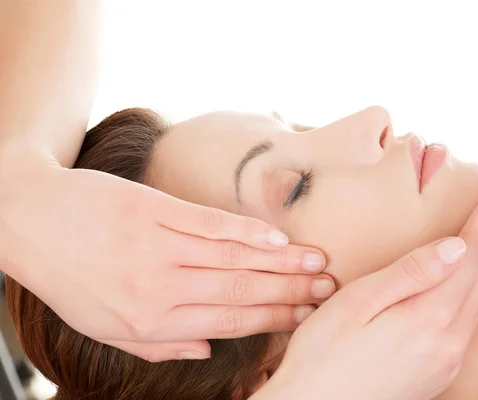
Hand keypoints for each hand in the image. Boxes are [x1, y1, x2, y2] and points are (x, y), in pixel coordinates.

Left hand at [0, 164, 333, 360]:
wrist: (31, 218)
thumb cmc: (70, 276)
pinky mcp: (156, 210)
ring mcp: (160, 246)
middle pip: (240, 292)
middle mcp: (161, 287)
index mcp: (151, 322)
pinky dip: (247, 232)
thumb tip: (209, 350)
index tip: (304, 317)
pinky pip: (211, 224)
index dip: (271, 320)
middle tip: (328, 290)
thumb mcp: (105, 328)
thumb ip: (161, 343)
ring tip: (318, 263)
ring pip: (234, 259)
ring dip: (281, 262)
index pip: (227, 323)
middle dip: (290, 292)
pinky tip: (277, 238)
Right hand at [253, 180, 477, 399]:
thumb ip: (409, 274)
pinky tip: (463, 281)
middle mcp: (449, 342)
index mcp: (429, 318)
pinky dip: (472, 290)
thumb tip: (455, 246)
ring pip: (477, 299)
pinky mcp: (438, 372)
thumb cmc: (324, 357)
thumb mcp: (358, 304)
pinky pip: (466, 321)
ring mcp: (446, 360)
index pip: (471, 256)